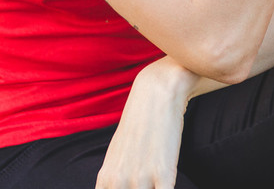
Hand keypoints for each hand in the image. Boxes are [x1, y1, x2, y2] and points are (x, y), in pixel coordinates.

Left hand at [96, 58, 191, 188]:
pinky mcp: (164, 173)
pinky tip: (167, 185)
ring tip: (157, 185)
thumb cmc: (140, 124)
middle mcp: (119, 181)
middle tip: (146, 187)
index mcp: (106, 179)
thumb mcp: (118, 153)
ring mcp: (141, 178)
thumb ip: (114, 178)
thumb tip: (114, 187)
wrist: (156, 93)